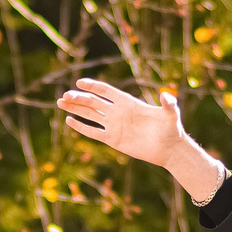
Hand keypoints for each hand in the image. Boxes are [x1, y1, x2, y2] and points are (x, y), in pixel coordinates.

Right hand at [58, 79, 186, 165]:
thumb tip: (166, 96)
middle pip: (93, 101)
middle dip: (78, 98)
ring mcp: (114, 125)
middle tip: (64, 96)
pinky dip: (81, 127)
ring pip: (90, 114)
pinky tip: (69, 120)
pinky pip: (93, 132)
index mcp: (127, 102)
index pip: (106, 90)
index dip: (92, 86)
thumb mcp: (171, 114)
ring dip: (75, 108)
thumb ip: (168, 104)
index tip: (79, 83)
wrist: (168, 148)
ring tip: (60, 103)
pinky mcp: (112, 139)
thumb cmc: (171, 129)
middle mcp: (118, 112)